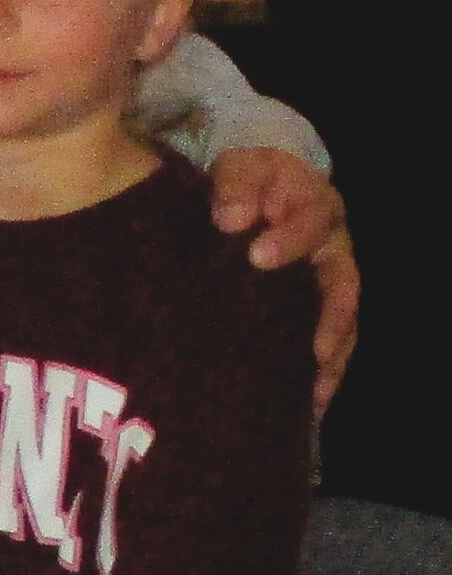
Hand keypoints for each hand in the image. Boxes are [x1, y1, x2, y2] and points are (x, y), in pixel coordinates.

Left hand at [206, 144, 357, 407]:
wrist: (246, 197)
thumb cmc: (244, 184)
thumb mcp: (237, 171)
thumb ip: (235, 186)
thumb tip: (230, 219)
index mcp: (315, 206)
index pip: (313, 220)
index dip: (291, 238)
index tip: (257, 256)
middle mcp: (331, 247)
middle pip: (343, 282)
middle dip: (331, 316)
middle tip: (314, 348)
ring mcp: (327, 281)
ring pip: (343, 320)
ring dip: (334, 354)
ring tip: (318, 386)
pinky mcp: (314, 311)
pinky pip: (329, 344)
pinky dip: (322, 371)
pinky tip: (309, 402)